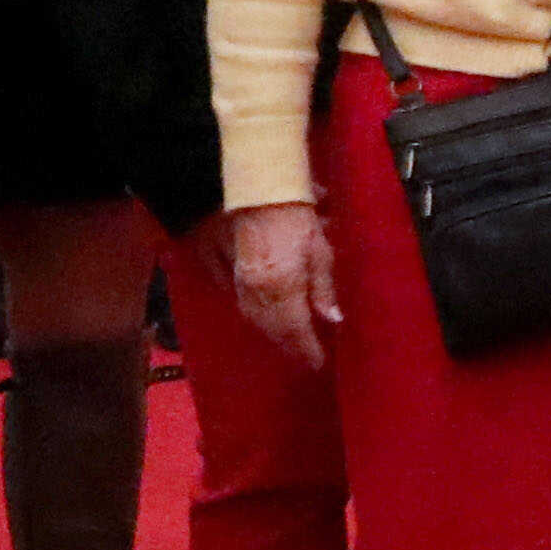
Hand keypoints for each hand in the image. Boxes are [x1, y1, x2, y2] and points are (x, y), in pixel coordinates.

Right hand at [227, 203, 342, 365]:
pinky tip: (264, 313)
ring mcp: (233, 277)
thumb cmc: (295, 213)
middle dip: (289, 343)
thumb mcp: (320, 248)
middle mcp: (254, 289)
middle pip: (272, 327)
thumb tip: (332, 319)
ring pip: (252, 315)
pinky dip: (252, 309)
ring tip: (289, 338)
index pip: (295, 330)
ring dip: (271, 329)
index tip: (318, 363)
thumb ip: (324, 286)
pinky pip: (235, 296)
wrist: (251, 186)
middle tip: (305, 353)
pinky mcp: (217, 264)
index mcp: (281, 286)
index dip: (306, 349)